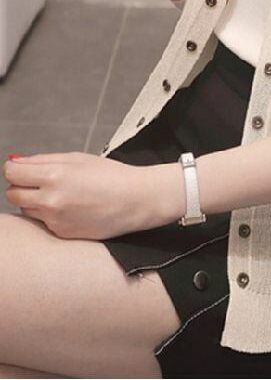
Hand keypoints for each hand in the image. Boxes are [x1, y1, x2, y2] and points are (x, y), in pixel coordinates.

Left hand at [1, 152, 183, 239]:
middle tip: (44, 181)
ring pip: (26, 210)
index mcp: (54, 176)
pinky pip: (44, 223)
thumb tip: (15, 162)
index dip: (16, 169)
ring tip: (63, 195)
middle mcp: (50, 201)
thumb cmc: (112, 175)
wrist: (137, 200)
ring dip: (35, 202)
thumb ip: (42, 160)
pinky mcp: (62, 234)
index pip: (12, 173)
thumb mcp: (78, 158)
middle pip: (13, 194)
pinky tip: (73, 208)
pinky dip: (51, 215)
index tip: (24, 169)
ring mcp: (55, 220)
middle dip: (23, 186)